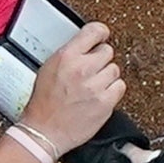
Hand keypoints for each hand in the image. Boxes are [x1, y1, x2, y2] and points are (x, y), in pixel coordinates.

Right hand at [24, 21, 126, 149]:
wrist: (44, 131)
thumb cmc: (43, 104)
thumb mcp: (48, 69)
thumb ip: (69, 55)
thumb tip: (86, 46)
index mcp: (66, 57)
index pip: (94, 31)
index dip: (101, 33)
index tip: (102, 35)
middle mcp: (82, 69)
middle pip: (108, 51)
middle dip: (101, 59)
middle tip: (92, 70)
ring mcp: (95, 85)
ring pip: (115, 69)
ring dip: (107, 76)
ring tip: (93, 85)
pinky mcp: (105, 102)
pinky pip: (120, 87)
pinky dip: (113, 91)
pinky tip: (100, 95)